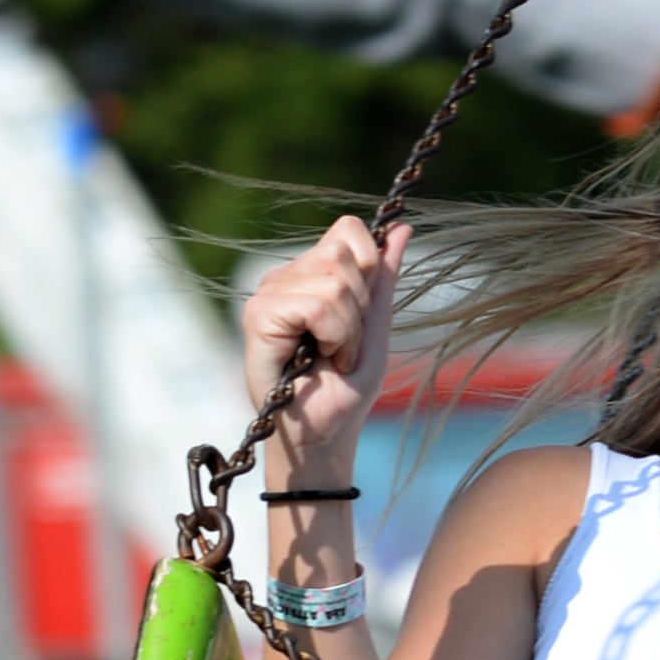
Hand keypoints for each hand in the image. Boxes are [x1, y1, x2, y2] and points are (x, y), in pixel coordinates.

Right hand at [233, 215, 405, 474]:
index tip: (359, 314)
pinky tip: (314, 359)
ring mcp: (268, 295)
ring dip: (346, 329)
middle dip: (358, 307)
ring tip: (331, 355)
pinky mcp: (258, 316)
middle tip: (342, 344)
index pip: (347, 231)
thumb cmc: (345, 387)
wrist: (324, 432)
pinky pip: (316, 305)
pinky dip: (332, 336)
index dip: (367, 267)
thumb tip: (402, 227)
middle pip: (343, 255)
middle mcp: (284, 278)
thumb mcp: (375, 325)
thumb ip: (383, 277)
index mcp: (309, 274)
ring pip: (333, 282)